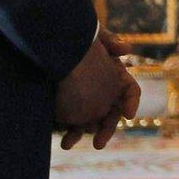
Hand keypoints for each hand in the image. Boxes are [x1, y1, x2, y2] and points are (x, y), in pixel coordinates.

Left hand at [55, 28, 138, 149]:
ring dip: (83, 134)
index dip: (131, 102)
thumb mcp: (91, 34)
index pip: (130, 91)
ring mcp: (85, 99)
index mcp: (114, 74)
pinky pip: (74, 123)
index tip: (128, 115)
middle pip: (111, 113)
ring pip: (92, 121)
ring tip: (69, 143)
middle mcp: (102, 90)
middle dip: (106, 129)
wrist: (46, 44)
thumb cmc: (72, 37)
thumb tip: (127, 49)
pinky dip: (71, 133)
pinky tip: (63, 141)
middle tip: (98, 142)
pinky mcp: (67, 106)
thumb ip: (109, 40)